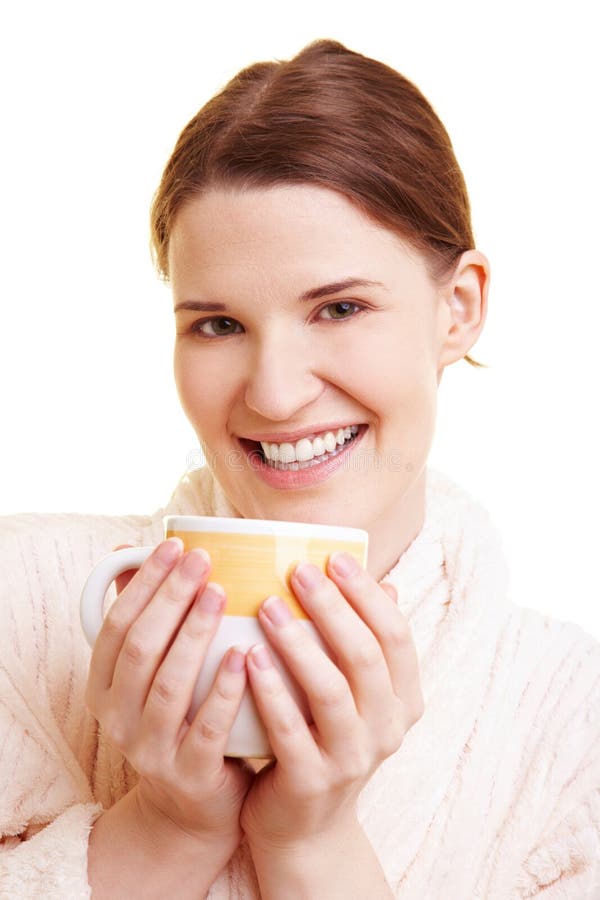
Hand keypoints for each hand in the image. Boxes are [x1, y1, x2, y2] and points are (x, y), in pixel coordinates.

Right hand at [84, 538, 251, 861]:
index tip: (175, 545)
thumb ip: (146, 616)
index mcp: (105, 687)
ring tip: (222, 593)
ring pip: (169, 685)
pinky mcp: (189, 775)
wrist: (195, 806)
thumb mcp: (155, 672)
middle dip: (170, 597)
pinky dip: (225, 690)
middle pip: (140, 648)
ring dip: (193, 634)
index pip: (116, 624)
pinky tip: (245, 654)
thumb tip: (130, 549)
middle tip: (204, 558)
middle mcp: (118, 718)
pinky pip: (207, 728)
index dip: (143, 583)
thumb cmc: (183, 717)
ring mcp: (150, 750)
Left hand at [240, 552, 423, 851]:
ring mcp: (352, 760)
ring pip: (332, 690)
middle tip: (297, 570)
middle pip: (366, 656)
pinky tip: (248, 657)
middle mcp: (387, 729)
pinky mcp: (312, 783)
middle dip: (332, 606)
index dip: (367, 594)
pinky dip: (271, 691)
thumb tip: (385, 581)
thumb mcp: (353, 695)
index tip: (333, 557)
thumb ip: (364, 643)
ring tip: (266, 605)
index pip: (396, 636)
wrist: (303, 827)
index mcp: (403, 700)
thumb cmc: (322, 738)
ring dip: (299, 643)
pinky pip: (290, 730)